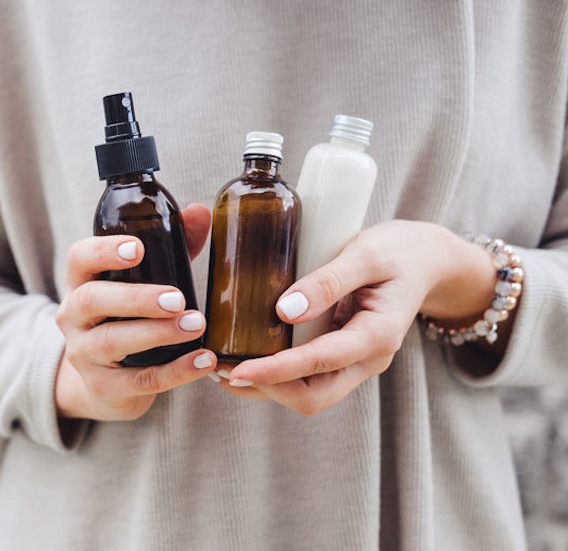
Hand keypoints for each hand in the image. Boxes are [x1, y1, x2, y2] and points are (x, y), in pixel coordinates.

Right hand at [55, 203, 215, 421]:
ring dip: (156, 333)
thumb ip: (171, 247)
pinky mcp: (103, 388)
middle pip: (91, 300)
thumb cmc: (127, 318)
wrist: (107, 383)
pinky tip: (203, 361)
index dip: (104, 251)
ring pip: (111, 342)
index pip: (79, 258)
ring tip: (196, 326)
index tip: (138, 249)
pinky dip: (174, 372)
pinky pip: (138, 380)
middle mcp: (73, 316)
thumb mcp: (143, 281)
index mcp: (81, 282)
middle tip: (177, 299)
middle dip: (135, 298)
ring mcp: (84, 354)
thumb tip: (200, 212)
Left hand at [221, 220, 503, 414]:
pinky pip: (309, 378)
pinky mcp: (343, 356)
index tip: (237, 370)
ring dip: (267, 387)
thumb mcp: (367, 253)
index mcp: (378, 336)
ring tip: (223, 368)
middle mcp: (368, 359)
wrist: (427, 260)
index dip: (275, 371)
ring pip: (309, 393)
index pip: (319, 364)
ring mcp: (356, 362)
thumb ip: (329, 281)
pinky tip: (247, 357)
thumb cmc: (399, 251)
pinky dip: (277, 375)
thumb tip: (284, 309)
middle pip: (313, 397)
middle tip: (221, 371)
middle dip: (266, 389)